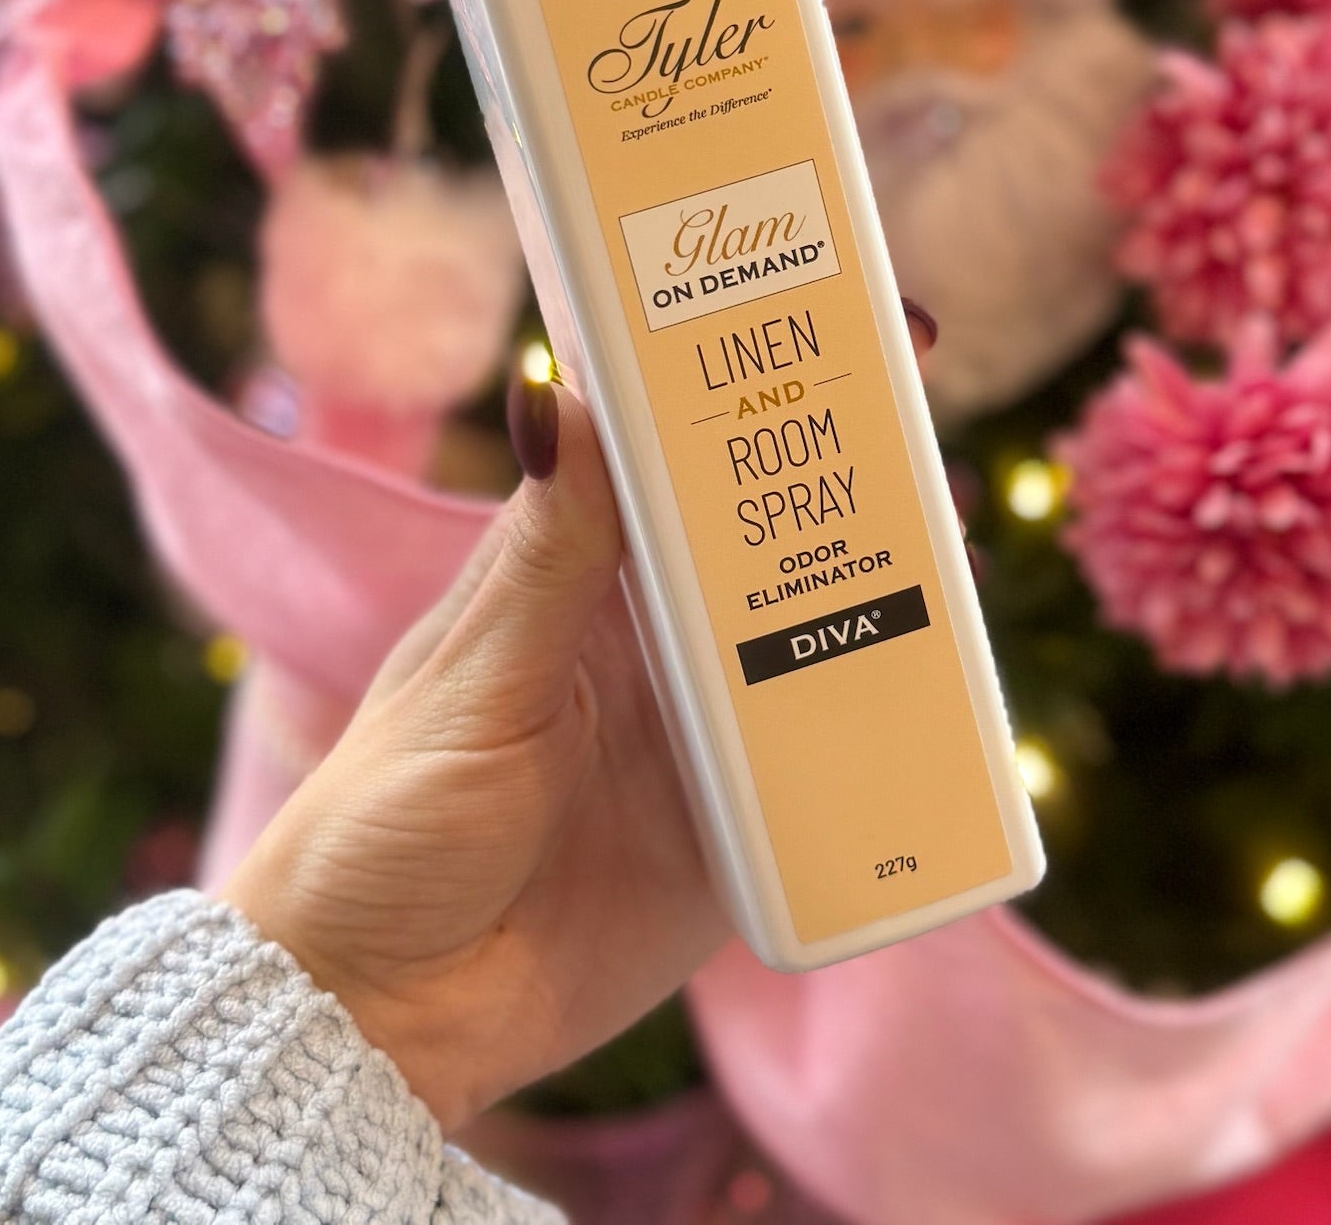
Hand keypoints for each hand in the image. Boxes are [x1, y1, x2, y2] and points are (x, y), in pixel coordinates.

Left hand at [222, 300, 940, 1129]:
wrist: (377, 1017)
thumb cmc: (380, 827)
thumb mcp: (470, 686)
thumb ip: (539, 560)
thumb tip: (549, 387)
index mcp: (569, 579)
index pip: (664, 455)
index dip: (734, 383)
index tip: (810, 313)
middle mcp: (645, 641)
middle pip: (757, 534)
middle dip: (837, 469)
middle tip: (919, 408)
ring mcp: (698, 734)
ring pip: (807, 634)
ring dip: (879, 581)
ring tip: (952, 526)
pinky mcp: (735, 832)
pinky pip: (827, 766)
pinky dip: (888, 727)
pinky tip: (950, 687)